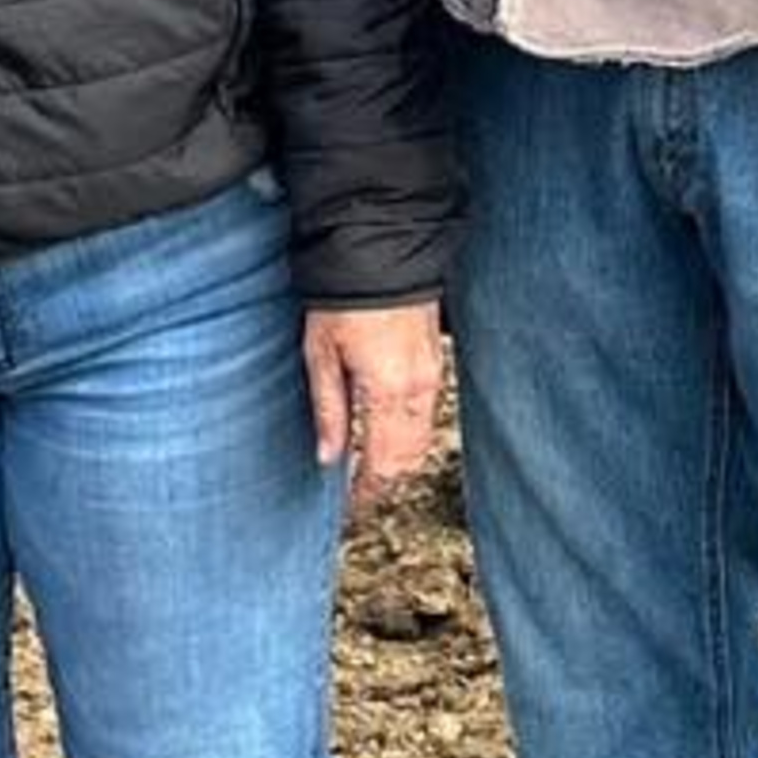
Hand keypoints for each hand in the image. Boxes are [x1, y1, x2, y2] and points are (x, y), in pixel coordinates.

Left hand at [302, 301, 442, 505]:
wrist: (380, 251)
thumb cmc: (344, 297)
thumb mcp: (321, 352)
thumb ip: (328, 409)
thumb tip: (328, 457)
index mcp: (386, 392)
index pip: (383, 464)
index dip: (367, 492)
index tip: (350, 506)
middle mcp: (417, 389)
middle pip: (408, 459)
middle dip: (386, 481)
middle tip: (359, 491)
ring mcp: (432, 374)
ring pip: (422, 439)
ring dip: (400, 459)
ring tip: (371, 466)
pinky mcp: (436, 360)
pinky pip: (427, 413)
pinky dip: (410, 432)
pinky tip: (388, 430)